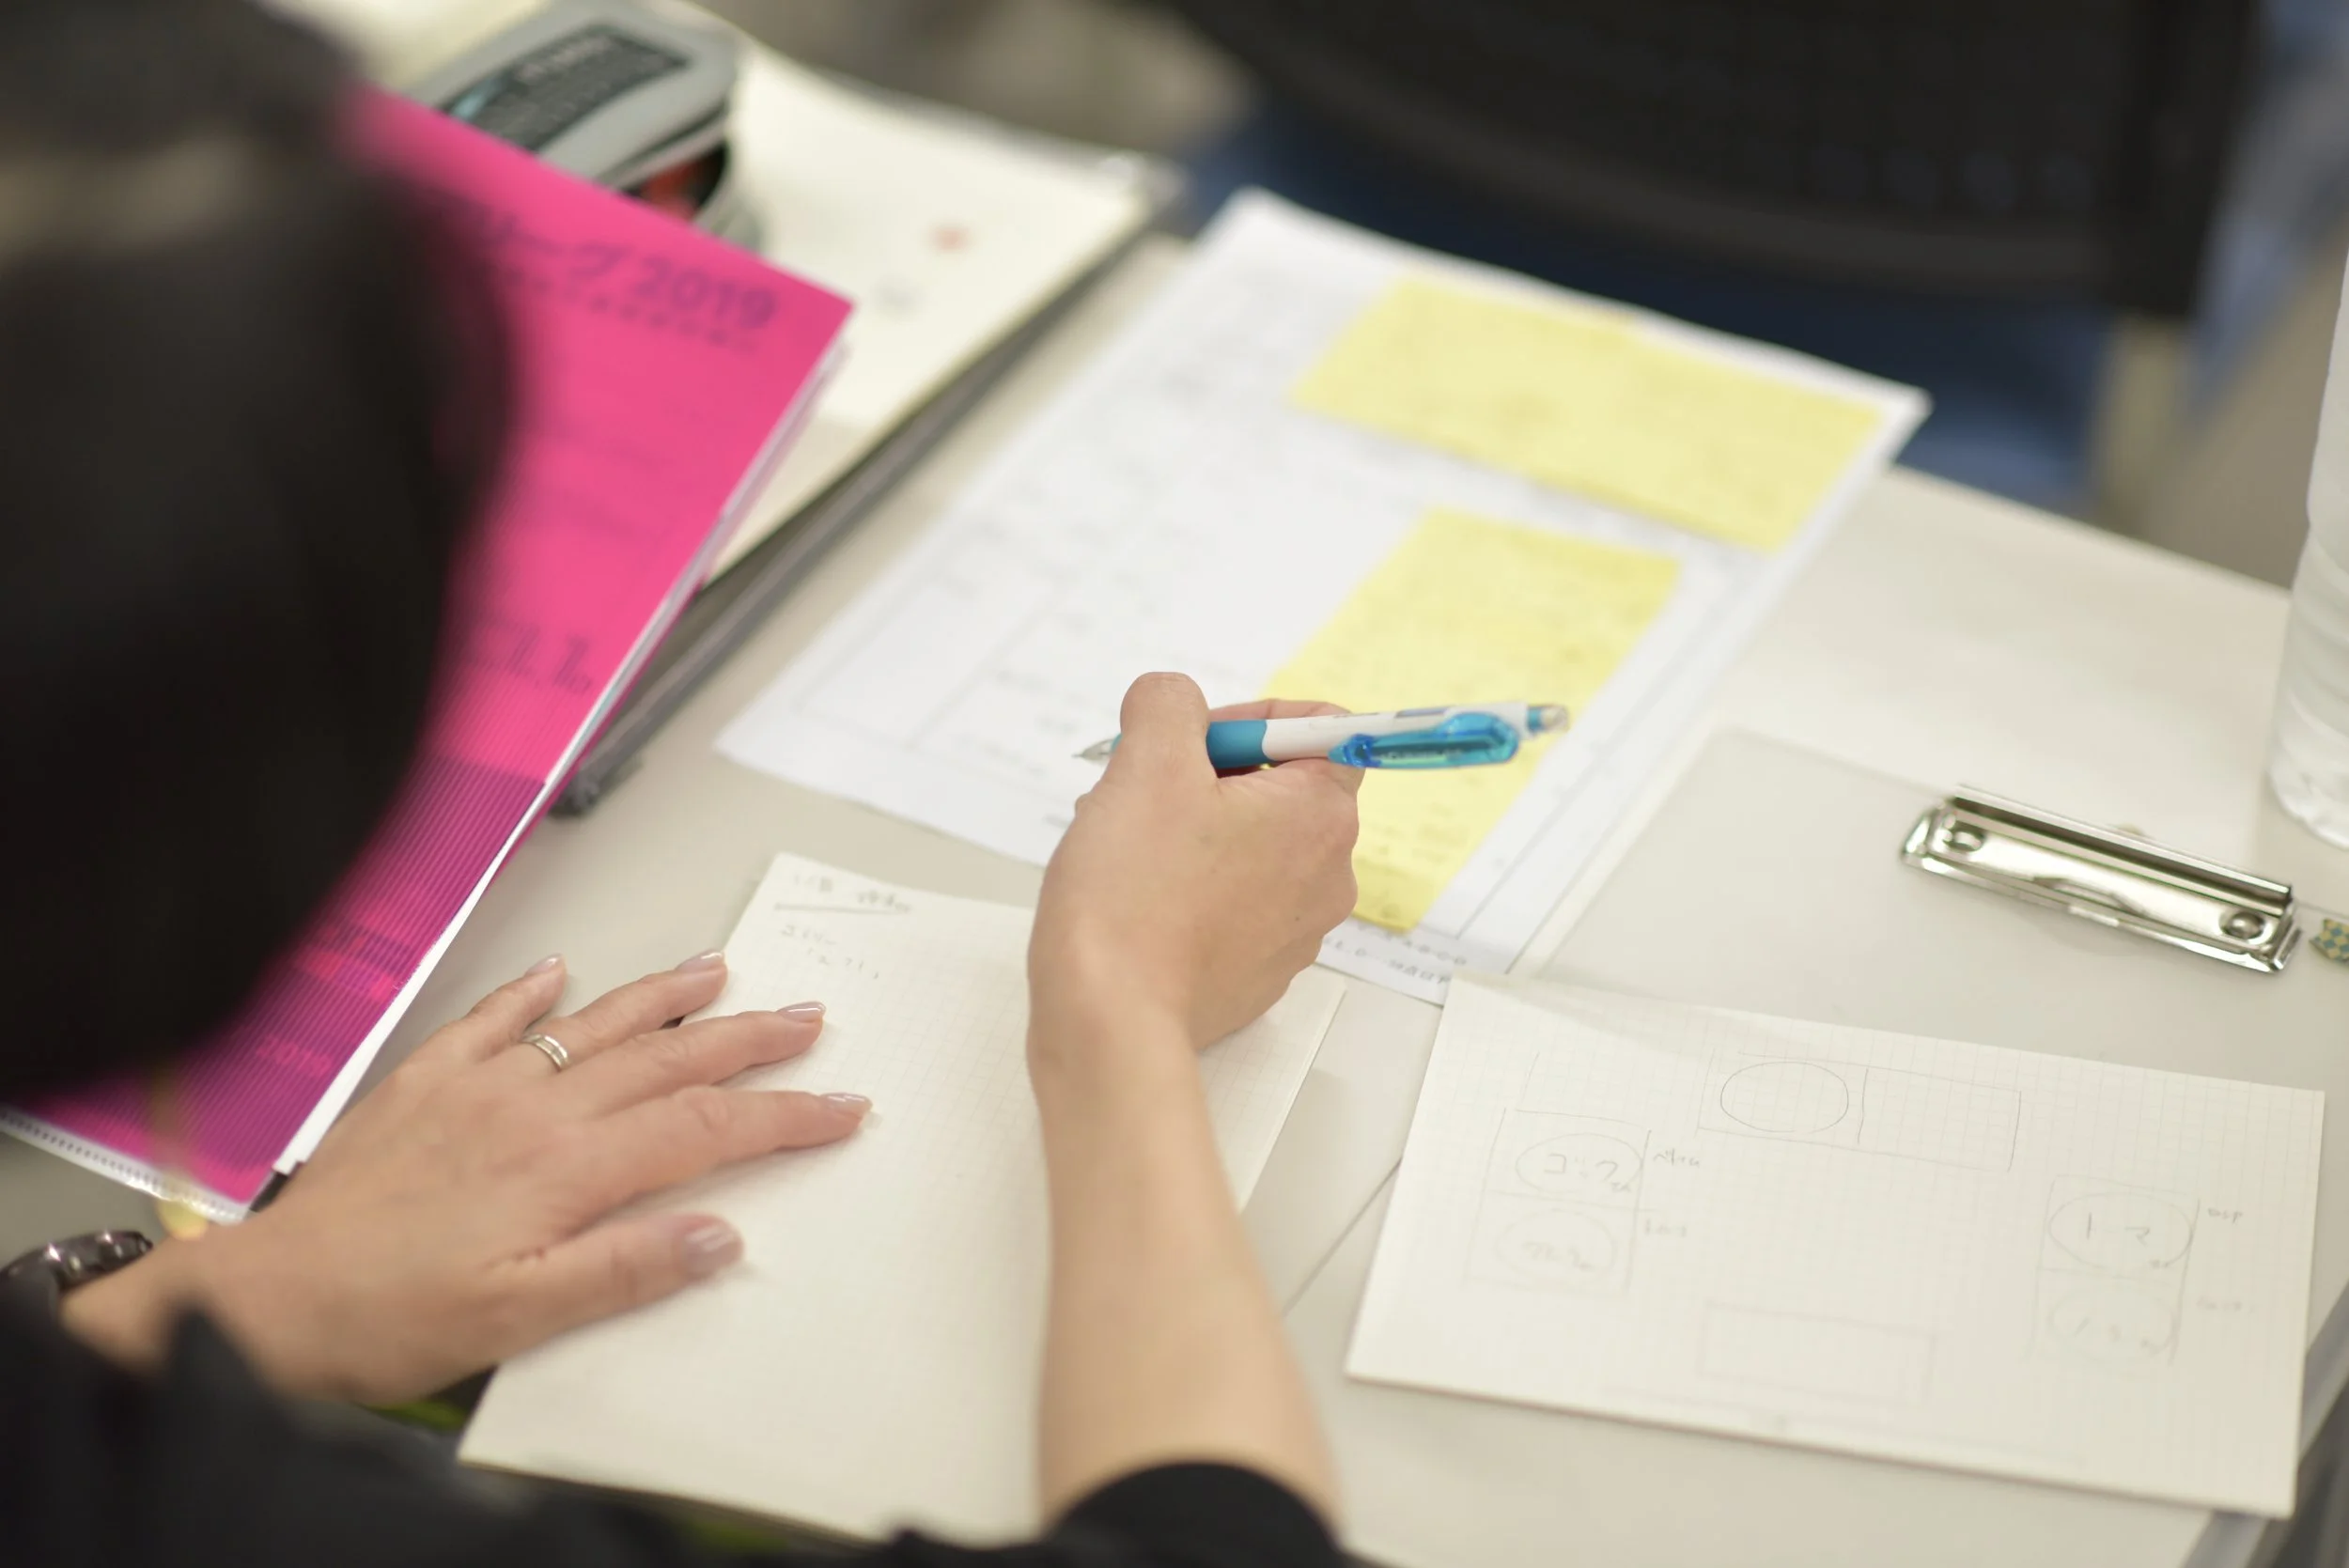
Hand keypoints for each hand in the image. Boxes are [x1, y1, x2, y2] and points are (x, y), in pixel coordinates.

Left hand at [62, 954, 869, 1402]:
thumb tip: (720, 1234)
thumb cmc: (389, 1317)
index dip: (782, 1115)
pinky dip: (531, 992)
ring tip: (718, 969)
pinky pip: (490, 1021)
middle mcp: (534, 1110)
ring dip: (662, 997)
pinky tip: (558, 971)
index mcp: (567, 1168)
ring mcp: (478, 1088)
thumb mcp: (519, 1319)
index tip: (842, 1107)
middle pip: (665, 1060)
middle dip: (747, 1037)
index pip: (704, 1127)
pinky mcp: (423, 1085)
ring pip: (593, 1027)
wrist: (268, 1300)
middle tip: (807, 1018)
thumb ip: (623, 1271)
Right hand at [1029, 673, 1360, 1062]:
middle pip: (1279, 788)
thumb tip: (1174, 701)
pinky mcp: (1256, 972)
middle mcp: (1326, 876)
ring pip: (1247, 846)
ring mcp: (1294, 932)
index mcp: (1320, 816)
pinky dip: (1188, 885)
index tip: (1192, 741)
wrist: (1110, 1019)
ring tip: (1126, 846)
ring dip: (1190, 829)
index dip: (1251, 721)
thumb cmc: (1134, 895)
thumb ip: (1169, 706)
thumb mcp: (1146, 763)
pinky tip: (1136, 896)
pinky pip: (1231, 902)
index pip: (1321, 731)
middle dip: (1205, 776)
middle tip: (1140, 791)